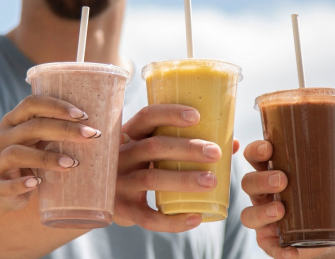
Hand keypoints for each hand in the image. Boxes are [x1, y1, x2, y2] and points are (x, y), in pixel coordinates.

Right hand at [0, 95, 100, 210]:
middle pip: (32, 127)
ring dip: (46, 157)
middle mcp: (4, 137)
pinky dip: (22, 183)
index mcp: (14, 121)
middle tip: (90, 136)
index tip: (83, 114)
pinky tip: (38, 183)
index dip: (56, 106)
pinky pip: (7, 184)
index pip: (32, 104)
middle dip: (63, 129)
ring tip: (72, 163)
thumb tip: (121, 137)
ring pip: (17, 153)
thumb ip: (68, 135)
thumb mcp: (41, 143)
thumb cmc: (29, 160)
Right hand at [112, 104, 233, 232]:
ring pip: (151, 179)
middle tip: (216, 152)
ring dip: (183, 179)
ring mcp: (119, 183)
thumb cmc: (140, 167)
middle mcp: (120, 156)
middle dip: (186, 148)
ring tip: (212, 181)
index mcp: (129, 135)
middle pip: (153, 147)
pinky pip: (147, 217)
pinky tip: (196, 218)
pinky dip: (172, 221)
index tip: (197, 116)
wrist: (102, 200)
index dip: (170, 114)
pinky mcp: (122, 210)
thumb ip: (184, 144)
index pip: (146, 116)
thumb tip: (232, 142)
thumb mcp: (151, 151)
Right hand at [240, 140, 334, 258]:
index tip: (268, 148)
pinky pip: (268, 247)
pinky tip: (292, 252)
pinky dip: (279, 250)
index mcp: (270, 171)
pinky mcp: (270, 242)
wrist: (327, 226)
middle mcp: (261, 194)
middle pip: (248, 183)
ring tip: (280, 210)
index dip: (255, 151)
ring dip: (262, 212)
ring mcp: (263, 217)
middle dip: (261, 180)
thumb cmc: (320, 193)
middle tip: (282, 180)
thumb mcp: (332, 179)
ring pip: (248, 214)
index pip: (253, 157)